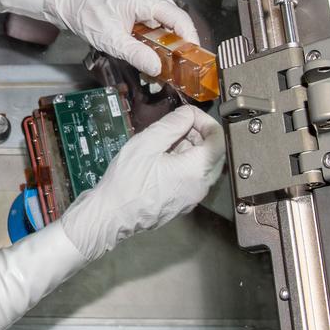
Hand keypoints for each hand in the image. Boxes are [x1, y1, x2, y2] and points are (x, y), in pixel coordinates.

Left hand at [42, 0, 199, 76]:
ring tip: (169, 64)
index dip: (190, 38)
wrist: (71, 6)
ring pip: (167, 26)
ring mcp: (146, 5)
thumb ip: (136, 54)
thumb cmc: (88, 14)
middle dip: (181, 45)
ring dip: (169, 45)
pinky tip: (154, 57)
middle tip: (182, 65)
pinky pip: (156, 27)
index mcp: (146, 0)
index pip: (180, 18)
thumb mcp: (112, 40)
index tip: (194, 56)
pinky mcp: (140, 13)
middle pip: (177, 22)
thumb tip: (156, 67)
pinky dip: (158, 42)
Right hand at [60, 105, 224, 258]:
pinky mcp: (182, 203)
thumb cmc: (127, 180)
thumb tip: (187, 114)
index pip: (218, 139)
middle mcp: (201, 186)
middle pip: (214, 153)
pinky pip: (193, 178)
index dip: (205, 121)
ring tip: (165, 141)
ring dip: (191, 148)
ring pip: (203, 166)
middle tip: (176, 125)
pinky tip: (162, 159)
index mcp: (196, 170)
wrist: (112, 215)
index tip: (186, 115)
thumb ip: (172, 125)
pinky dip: (185, 163)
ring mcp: (193, 197)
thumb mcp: (146, 143)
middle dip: (199, 134)